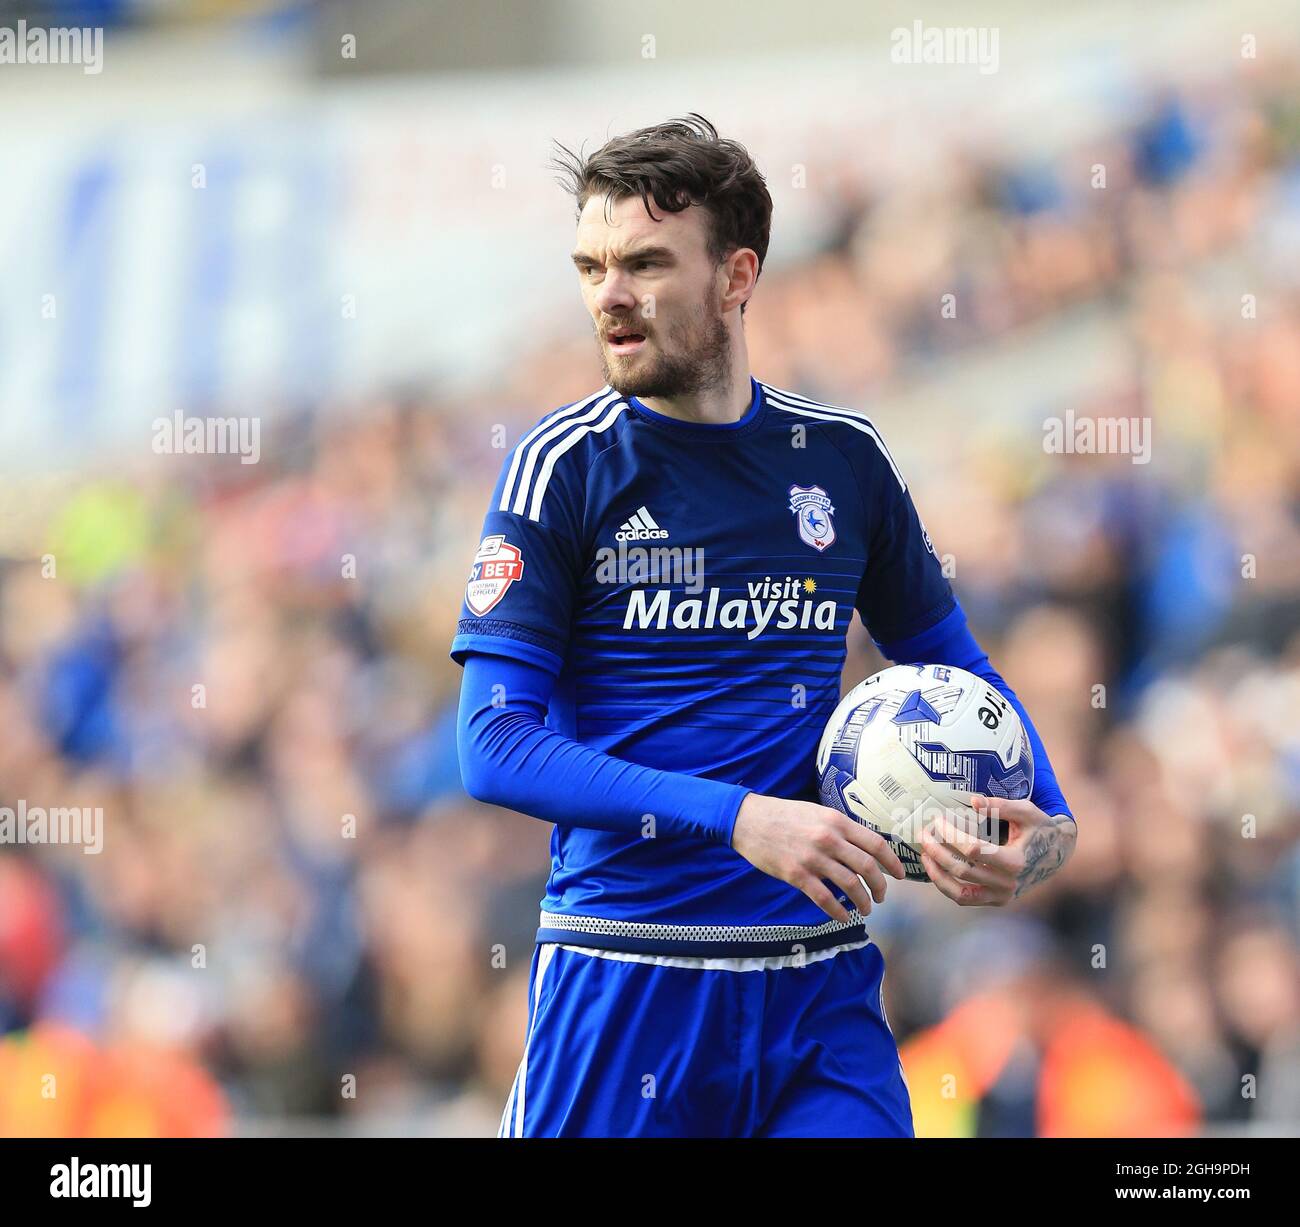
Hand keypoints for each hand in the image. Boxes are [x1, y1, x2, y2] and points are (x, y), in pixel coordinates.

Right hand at [731, 792, 906, 922]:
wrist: (748, 820)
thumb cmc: (784, 815)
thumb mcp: (817, 813)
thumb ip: (840, 828)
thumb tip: (864, 848)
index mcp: (836, 821)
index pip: (876, 844)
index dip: (892, 863)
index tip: (899, 875)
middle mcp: (829, 839)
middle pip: (868, 867)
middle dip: (880, 886)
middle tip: (881, 896)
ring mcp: (813, 858)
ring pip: (850, 885)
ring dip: (863, 902)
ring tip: (865, 908)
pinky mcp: (797, 875)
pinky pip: (825, 898)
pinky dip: (838, 911)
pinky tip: (843, 916)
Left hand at [919, 794, 1076, 906]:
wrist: (1057, 853)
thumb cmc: (1039, 828)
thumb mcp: (1026, 811)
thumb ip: (1000, 805)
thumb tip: (973, 801)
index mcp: (1016, 861)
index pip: (974, 850)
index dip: (951, 834)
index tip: (938, 820)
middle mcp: (1008, 884)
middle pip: (962, 869)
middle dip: (937, 851)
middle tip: (923, 833)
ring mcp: (1002, 896)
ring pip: (959, 891)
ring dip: (936, 873)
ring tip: (923, 853)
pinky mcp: (996, 900)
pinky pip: (965, 898)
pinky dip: (946, 886)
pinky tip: (935, 868)